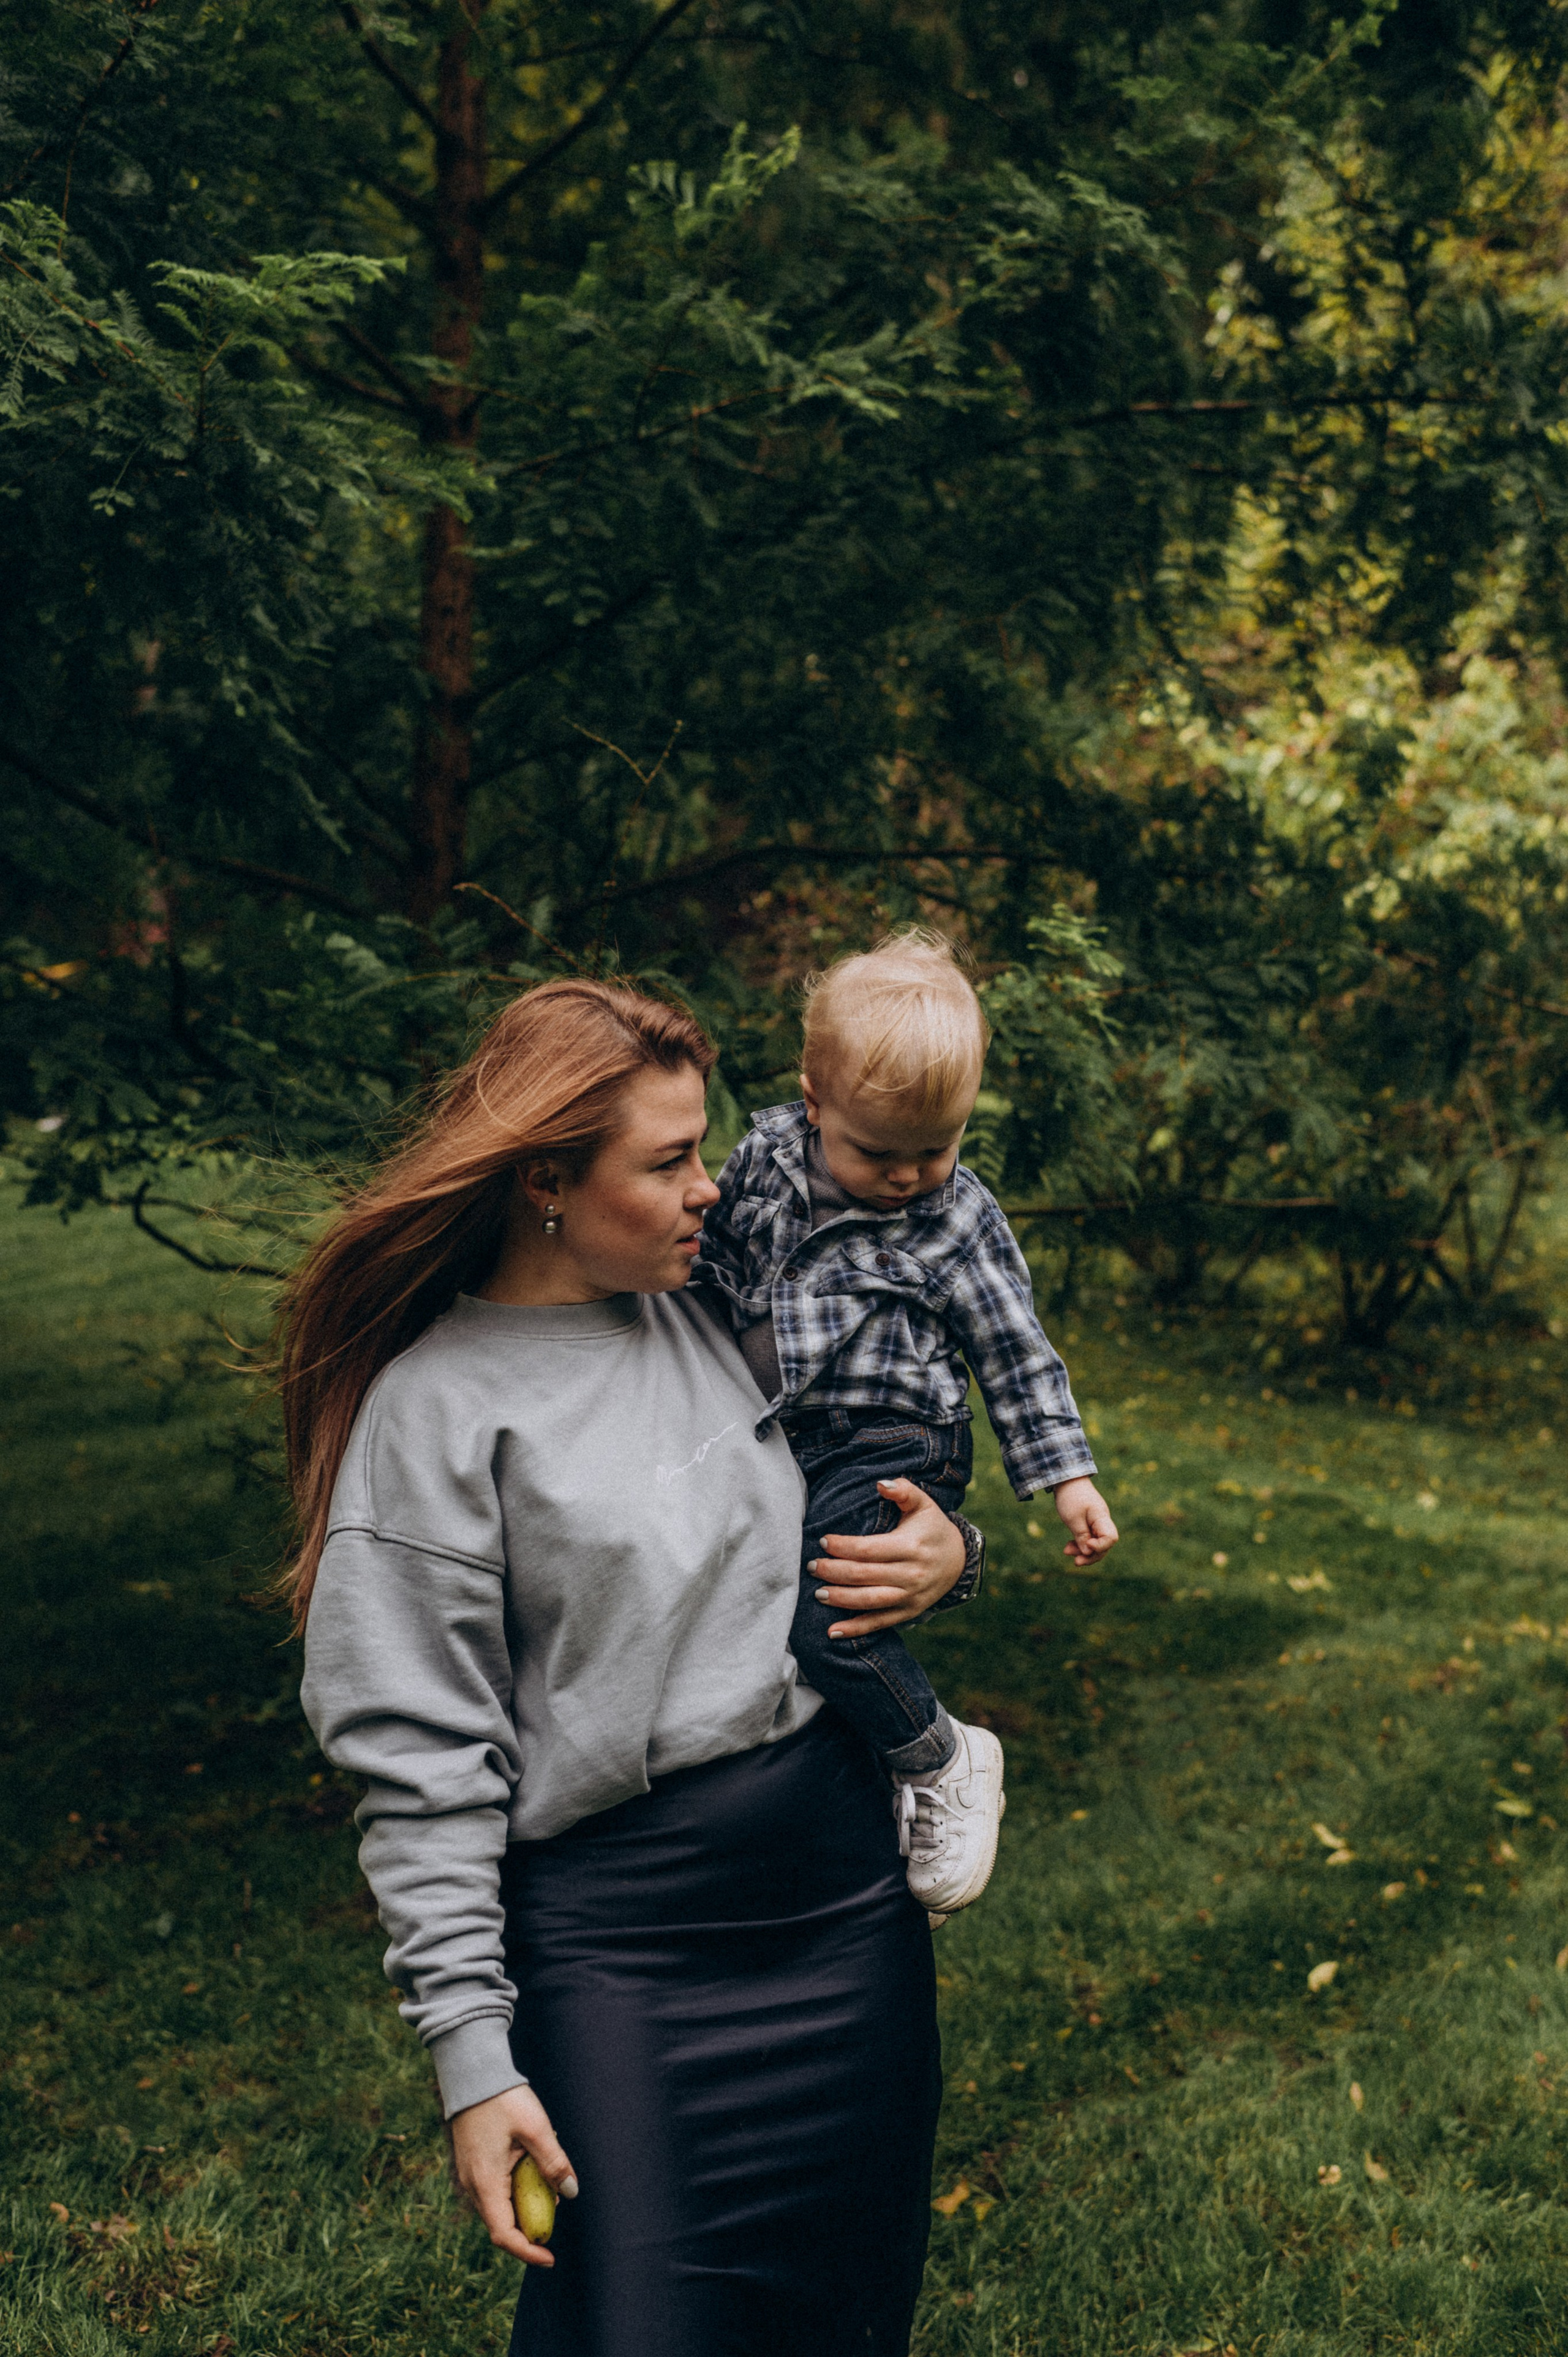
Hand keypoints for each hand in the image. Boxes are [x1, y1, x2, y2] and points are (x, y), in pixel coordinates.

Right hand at [449, 2083, 577, 2266]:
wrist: (473, 2073)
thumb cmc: (503, 2098)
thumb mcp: (536, 2128)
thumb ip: (554, 2163)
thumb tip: (571, 2193)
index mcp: (485, 2182)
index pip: (504, 2234)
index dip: (527, 2251)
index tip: (550, 2258)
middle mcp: (472, 2185)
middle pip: (502, 2224)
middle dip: (530, 2227)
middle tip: (556, 2207)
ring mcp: (469, 2176)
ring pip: (499, 2207)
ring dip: (524, 2205)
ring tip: (547, 2182)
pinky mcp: (473, 2165)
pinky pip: (494, 2190)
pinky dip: (515, 2190)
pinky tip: (531, 2168)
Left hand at [811, 1478, 966, 1638]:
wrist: (959, 1560)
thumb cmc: (932, 1527)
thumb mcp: (923, 1504)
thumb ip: (902, 1490)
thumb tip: (880, 1484)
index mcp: (911, 1547)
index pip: (869, 1550)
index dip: (844, 1547)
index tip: (823, 1541)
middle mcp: (911, 1575)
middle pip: (865, 1576)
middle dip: (834, 1572)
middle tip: (811, 1566)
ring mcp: (910, 1597)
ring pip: (869, 1602)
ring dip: (841, 1599)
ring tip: (817, 1593)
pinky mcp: (908, 1613)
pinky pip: (879, 1623)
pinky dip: (855, 1630)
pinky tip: (832, 1632)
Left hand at [1055, 1476, 1117, 1565]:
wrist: (1066, 1479)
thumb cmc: (1070, 1496)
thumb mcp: (1073, 1518)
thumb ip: (1082, 1536)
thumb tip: (1088, 1552)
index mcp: (1102, 1517)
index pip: (1111, 1538)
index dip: (1100, 1546)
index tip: (1087, 1545)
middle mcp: (1102, 1521)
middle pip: (1104, 1545)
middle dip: (1091, 1555)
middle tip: (1075, 1561)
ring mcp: (1096, 1523)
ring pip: (1096, 1543)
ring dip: (1083, 1551)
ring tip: (1067, 1552)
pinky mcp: (1089, 1524)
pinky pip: (1089, 1539)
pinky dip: (1080, 1544)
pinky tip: (1069, 1548)